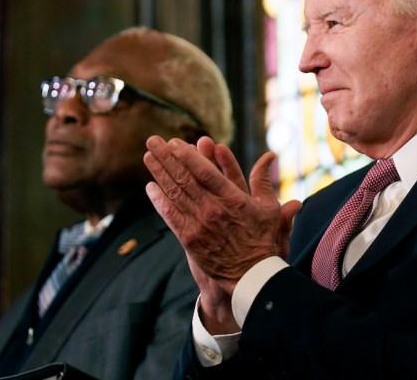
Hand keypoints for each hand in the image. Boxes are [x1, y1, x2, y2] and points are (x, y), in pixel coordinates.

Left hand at [144, 135, 300, 293]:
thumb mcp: (269, 208)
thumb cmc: (262, 239)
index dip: (188, 156)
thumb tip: (268, 156)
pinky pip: (170, 215)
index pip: (205, 172)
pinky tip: (150, 187)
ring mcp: (199, 224)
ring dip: (159, 173)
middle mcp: (213, 210)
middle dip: (167, 158)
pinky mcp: (189, 239)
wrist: (250, 274)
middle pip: (184, 178)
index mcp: (233, 199)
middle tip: (153, 141)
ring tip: (148, 157)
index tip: (175, 142)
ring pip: (174, 194)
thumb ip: (263, 180)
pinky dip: (159, 200)